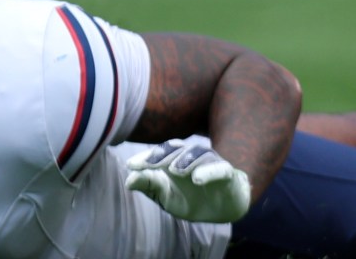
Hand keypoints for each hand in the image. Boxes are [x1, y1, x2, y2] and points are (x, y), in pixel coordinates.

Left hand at [125, 139, 251, 223]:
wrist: (223, 208)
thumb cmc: (190, 198)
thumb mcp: (166, 196)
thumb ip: (149, 186)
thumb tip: (128, 179)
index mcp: (175, 162)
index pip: (162, 152)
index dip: (147, 156)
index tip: (131, 165)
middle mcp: (193, 159)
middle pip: (179, 148)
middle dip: (164, 154)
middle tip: (149, 163)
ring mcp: (211, 165)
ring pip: (201, 154)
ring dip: (187, 160)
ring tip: (175, 170)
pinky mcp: (228, 175)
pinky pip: (220, 169)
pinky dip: (209, 171)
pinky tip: (198, 178)